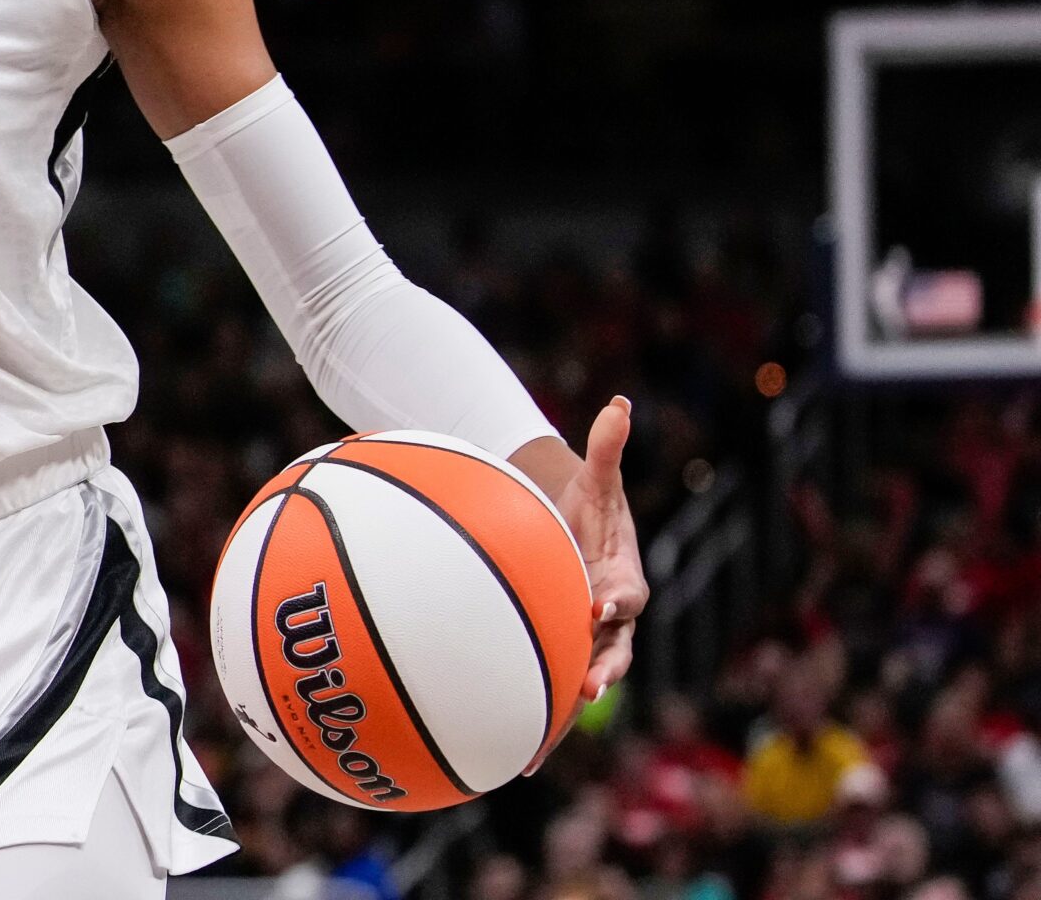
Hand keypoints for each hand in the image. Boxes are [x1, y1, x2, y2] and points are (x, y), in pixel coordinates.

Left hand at [558, 395, 648, 702]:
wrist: (571, 533)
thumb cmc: (585, 507)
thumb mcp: (594, 481)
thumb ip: (606, 450)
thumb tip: (619, 403)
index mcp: (624, 578)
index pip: (628, 594)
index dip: (618, 600)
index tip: (601, 605)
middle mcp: (612, 615)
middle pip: (617, 648)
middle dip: (607, 667)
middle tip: (591, 684)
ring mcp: (590, 637)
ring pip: (590, 672)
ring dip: (577, 698)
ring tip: (558, 726)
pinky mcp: (567, 648)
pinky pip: (560, 683)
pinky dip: (549, 713)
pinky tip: (527, 752)